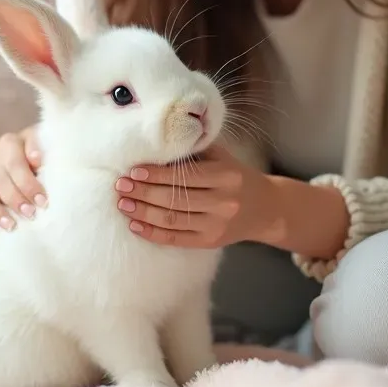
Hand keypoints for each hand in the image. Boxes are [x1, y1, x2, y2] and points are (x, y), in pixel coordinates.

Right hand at [0, 127, 46, 235]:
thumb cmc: (42, 158)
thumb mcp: (47, 147)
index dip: (27, 183)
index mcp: (9, 144)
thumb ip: (42, 150)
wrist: (29, 161)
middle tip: (31, 214)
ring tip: (11, 226)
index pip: (15, 163)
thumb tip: (36, 160)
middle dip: (15, 199)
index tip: (42, 200)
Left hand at [115, 143, 278, 248]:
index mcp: (226, 176)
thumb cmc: (236, 176)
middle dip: (143, 192)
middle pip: (175, 198)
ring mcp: (217, 225)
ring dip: (143, 212)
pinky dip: (152, 232)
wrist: (266, 208)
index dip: (156, 174)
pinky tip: (135, 224)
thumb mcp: (223, 157)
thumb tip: (155, 144)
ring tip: (123, 203)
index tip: (133, 170)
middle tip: (121, 186)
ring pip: (172, 219)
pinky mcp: (210, 242)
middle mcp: (223, 202)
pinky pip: (176, 239)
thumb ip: (194, 151)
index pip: (185, 176)